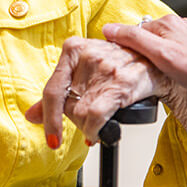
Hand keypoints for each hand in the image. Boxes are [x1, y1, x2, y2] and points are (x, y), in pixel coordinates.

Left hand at [25, 36, 167, 147]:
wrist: (154, 61)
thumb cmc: (118, 65)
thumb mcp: (84, 72)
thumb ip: (58, 92)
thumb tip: (32, 115)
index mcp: (73, 48)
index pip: (52, 90)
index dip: (49, 118)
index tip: (52, 138)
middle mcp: (88, 55)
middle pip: (68, 105)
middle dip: (76, 120)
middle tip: (88, 118)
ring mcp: (105, 67)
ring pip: (82, 113)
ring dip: (88, 126)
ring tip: (97, 121)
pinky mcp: (121, 81)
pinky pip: (97, 115)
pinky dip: (95, 130)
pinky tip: (99, 131)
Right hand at [102, 15, 186, 97]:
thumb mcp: (161, 55)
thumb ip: (134, 40)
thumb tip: (109, 28)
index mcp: (166, 22)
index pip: (134, 31)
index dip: (125, 47)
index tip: (121, 63)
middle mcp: (178, 24)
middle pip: (148, 37)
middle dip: (142, 52)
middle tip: (140, 73)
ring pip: (163, 44)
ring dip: (157, 57)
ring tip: (159, 75)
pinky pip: (177, 50)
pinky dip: (171, 60)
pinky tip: (176, 73)